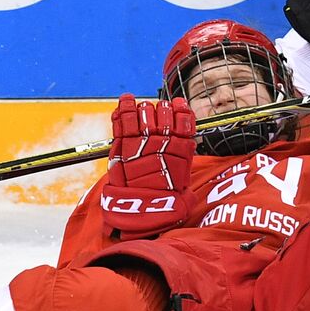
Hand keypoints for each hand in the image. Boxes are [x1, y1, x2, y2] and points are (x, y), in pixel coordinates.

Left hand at [102, 95, 196, 237]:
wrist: (144, 210)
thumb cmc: (166, 198)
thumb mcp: (184, 180)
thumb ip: (183, 159)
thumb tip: (186, 147)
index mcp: (181, 149)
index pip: (184, 120)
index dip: (182, 111)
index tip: (179, 105)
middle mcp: (163, 142)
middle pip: (164, 113)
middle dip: (162, 110)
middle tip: (159, 113)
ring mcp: (142, 141)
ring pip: (145, 113)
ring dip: (145, 109)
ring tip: (143, 110)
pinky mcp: (123, 144)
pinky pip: (124, 120)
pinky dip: (124, 107)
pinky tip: (126, 100)